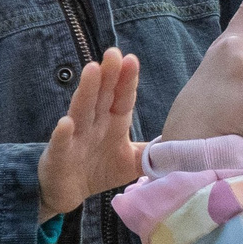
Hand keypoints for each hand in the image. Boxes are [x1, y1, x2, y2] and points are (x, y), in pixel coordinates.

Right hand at [38, 47, 143, 218]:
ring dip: (86, 90)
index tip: (132, 59)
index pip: (122, 98)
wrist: (68, 191)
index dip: (127, 80)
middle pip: (102, 96)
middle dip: (108, 75)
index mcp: (113, 122)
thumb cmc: (99, 169)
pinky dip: (62, 133)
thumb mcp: (130, 162)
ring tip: (92, 69)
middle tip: (114, 52)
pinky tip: (66, 122)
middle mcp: (94, 124)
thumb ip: (152, 153)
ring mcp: (75, 137)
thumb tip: (183, 146)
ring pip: (81, 110)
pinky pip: (61, 143)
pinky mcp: (59, 155)